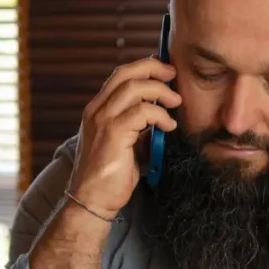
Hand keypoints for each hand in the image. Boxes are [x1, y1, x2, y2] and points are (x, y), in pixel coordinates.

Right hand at [68, 57, 180, 216]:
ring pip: (134, 87)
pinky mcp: (113, 133)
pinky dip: (160, 115)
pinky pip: (142, 111)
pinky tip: (168, 127)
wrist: (93, 200)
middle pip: (125, 73)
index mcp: (97, 110)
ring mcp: (102, 120)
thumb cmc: (110, 177)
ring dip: (160, 91)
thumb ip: (137, 127)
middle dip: (153, 68)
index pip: (119, 76)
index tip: (164, 71)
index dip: (143, 68)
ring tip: (176, 103)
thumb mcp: (126, 145)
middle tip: (173, 74)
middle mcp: (96, 110)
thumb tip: (160, 117)